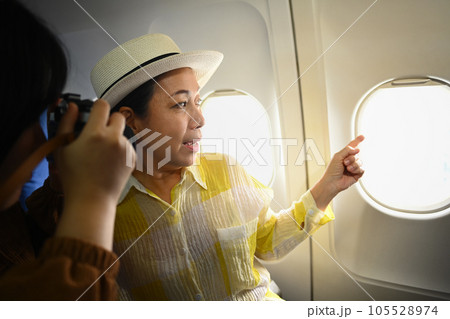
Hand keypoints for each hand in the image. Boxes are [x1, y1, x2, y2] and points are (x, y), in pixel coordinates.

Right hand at [53, 99, 134, 248]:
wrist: (92, 200)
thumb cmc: (74, 176)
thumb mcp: (62, 148)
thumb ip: (67, 123)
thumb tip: (73, 107)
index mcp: (95, 133)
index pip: (102, 105)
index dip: (96, 107)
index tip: (92, 114)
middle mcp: (114, 138)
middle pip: (118, 116)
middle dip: (108, 120)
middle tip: (97, 132)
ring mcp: (126, 149)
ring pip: (122, 133)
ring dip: (114, 136)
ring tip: (101, 153)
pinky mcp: (133, 158)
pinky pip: (127, 146)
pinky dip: (120, 149)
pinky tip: (109, 162)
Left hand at [311, 135, 364, 210]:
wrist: (332, 182)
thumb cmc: (332, 170)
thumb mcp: (338, 156)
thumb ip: (347, 150)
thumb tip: (357, 149)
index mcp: (344, 155)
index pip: (352, 146)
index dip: (357, 141)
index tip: (362, 136)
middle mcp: (350, 160)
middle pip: (357, 154)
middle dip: (352, 158)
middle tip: (345, 163)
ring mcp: (354, 167)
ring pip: (360, 161)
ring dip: (354, 164)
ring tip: (347, 168)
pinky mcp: (357, 174)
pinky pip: (362, 169)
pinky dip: (357, 170)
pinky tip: (351, 172)